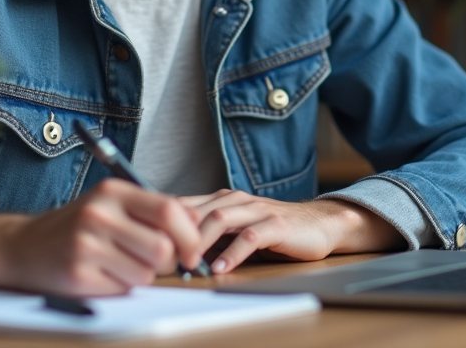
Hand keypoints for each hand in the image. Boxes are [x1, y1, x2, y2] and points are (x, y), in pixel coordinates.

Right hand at [0, 178, 203, 294]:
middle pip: (162, 247)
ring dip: (141, 274)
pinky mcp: (78, 275)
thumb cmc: (78, 226)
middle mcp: (99, 214)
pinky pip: (122, 289)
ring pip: (145, 272)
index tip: (192, 251)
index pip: (169, 211)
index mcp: (112, 191)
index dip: (189, 235)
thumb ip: (152, 209)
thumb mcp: (112, 204)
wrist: (22, 245)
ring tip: (119, 263)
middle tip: (157, 262)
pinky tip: (101, 273)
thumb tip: (198, 220)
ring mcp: (86, 245)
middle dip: (168, 261)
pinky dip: (119, 286)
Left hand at [180, 190, 404, 273]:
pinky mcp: (276, 225)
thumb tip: (171, 253)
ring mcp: (256, 210)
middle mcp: (236, 199)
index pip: (184, 205)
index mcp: (222, 199)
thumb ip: (208, 234)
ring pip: (220, 218)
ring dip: (201, 241)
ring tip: (188, 264)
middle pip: (197, 210)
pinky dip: (234, 253)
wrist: (319, 224)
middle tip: (160, 258)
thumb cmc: (273, 230)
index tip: (146, 244)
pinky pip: (250, 237)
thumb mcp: (235, 229)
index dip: (164, 223)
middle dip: (176, 234)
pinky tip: (223, 268)